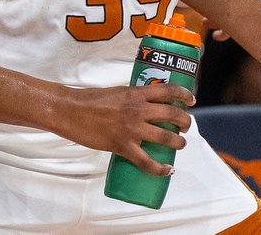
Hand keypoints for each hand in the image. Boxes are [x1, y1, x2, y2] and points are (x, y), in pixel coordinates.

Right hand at [58, 82, 194, 175]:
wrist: (69, 110)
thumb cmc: (87, 100)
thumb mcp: (115, 92)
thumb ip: (131, 98)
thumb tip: (143, 106)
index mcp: (135, 93)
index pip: (168, 90)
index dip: (184, 94)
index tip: (191, 100)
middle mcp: (138, 110)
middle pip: (172, 114)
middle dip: (185, 122)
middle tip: (185, 126)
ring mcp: (131, 129)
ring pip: (167, 138)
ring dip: (178, 143)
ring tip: (179, 144)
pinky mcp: (123, 146)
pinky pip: (148, 162)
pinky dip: (161, 168)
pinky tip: (167, 169)